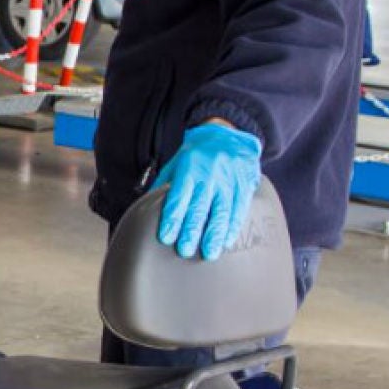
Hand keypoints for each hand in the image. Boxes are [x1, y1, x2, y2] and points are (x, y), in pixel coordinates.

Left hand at [153, 121, 262, 260]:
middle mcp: (209, 176)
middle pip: (199, 207)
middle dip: (191, 231)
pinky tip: (227, 240)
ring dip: (214, 234)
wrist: (228, 135)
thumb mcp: (177, 164)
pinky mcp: (244, 185)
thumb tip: (145, 207)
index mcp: (189, 170)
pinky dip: (233, 226)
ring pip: (221, 211)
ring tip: (209, 253)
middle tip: (184, 250)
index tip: (166, 237)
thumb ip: (163, 185)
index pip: (178, 197)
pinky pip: (239, 208)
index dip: (172, 218)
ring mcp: (228, 181)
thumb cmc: (197, 155)